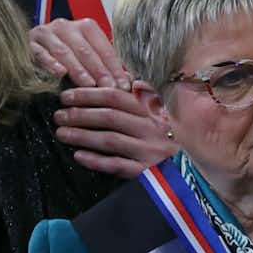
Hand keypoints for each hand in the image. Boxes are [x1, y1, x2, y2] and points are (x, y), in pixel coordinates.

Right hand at [27, 19, 128, 88]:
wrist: (35, 43)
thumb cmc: (68, 51)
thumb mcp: (89, 54)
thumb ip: (106, 65)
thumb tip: (129, 82)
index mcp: (86, 27)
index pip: (104, 49)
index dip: (115, 67)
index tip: (124, 85)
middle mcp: (66, 26)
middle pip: (86, 51)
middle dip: (99, 71)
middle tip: (109, 88)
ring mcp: (46, 33)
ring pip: (65, 52)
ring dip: (78, 69)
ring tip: (89, 84)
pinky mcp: (29, 43)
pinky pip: (40, 53)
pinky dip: (50, 63)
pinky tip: (60, 73)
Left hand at [54, 84, 176, 176]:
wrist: (193, 172)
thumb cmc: (172, 140)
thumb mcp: (163, 117)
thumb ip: (147, 99)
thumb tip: (128, 80)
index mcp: (153, 112)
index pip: (117, 97)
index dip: (89, 95)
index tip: (66, 96)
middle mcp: (152, 129)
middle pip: (110, 117)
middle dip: (80, 114)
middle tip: (59, 115)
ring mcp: (150, 151)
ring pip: (111, 140)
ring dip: (82, 135)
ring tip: (61, 133)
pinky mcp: (148, 172)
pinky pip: (117, 165)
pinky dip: (96, 160)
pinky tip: (79, 156)